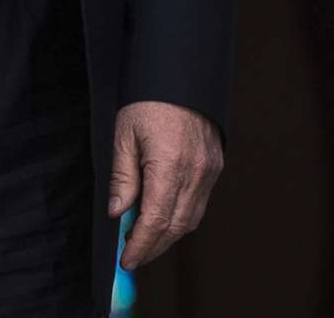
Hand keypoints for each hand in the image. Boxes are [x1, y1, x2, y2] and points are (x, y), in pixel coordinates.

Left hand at [108, 100, 223, 269]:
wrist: (182, 74)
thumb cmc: (149, 100)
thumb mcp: (124, 134)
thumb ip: (122, 177)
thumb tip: (118, 212)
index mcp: (169, 165)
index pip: (155, 220)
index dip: (140, 245)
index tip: (126, 259)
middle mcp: (195, 173)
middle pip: (175, 227)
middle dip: (153, 247)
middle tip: (133, 257)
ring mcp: (209, 171)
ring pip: (190, 220)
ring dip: (168, 236)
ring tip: (145, 241)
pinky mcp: (215, 167)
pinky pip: (200, 204)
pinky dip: (181, 218)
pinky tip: (164, 217)